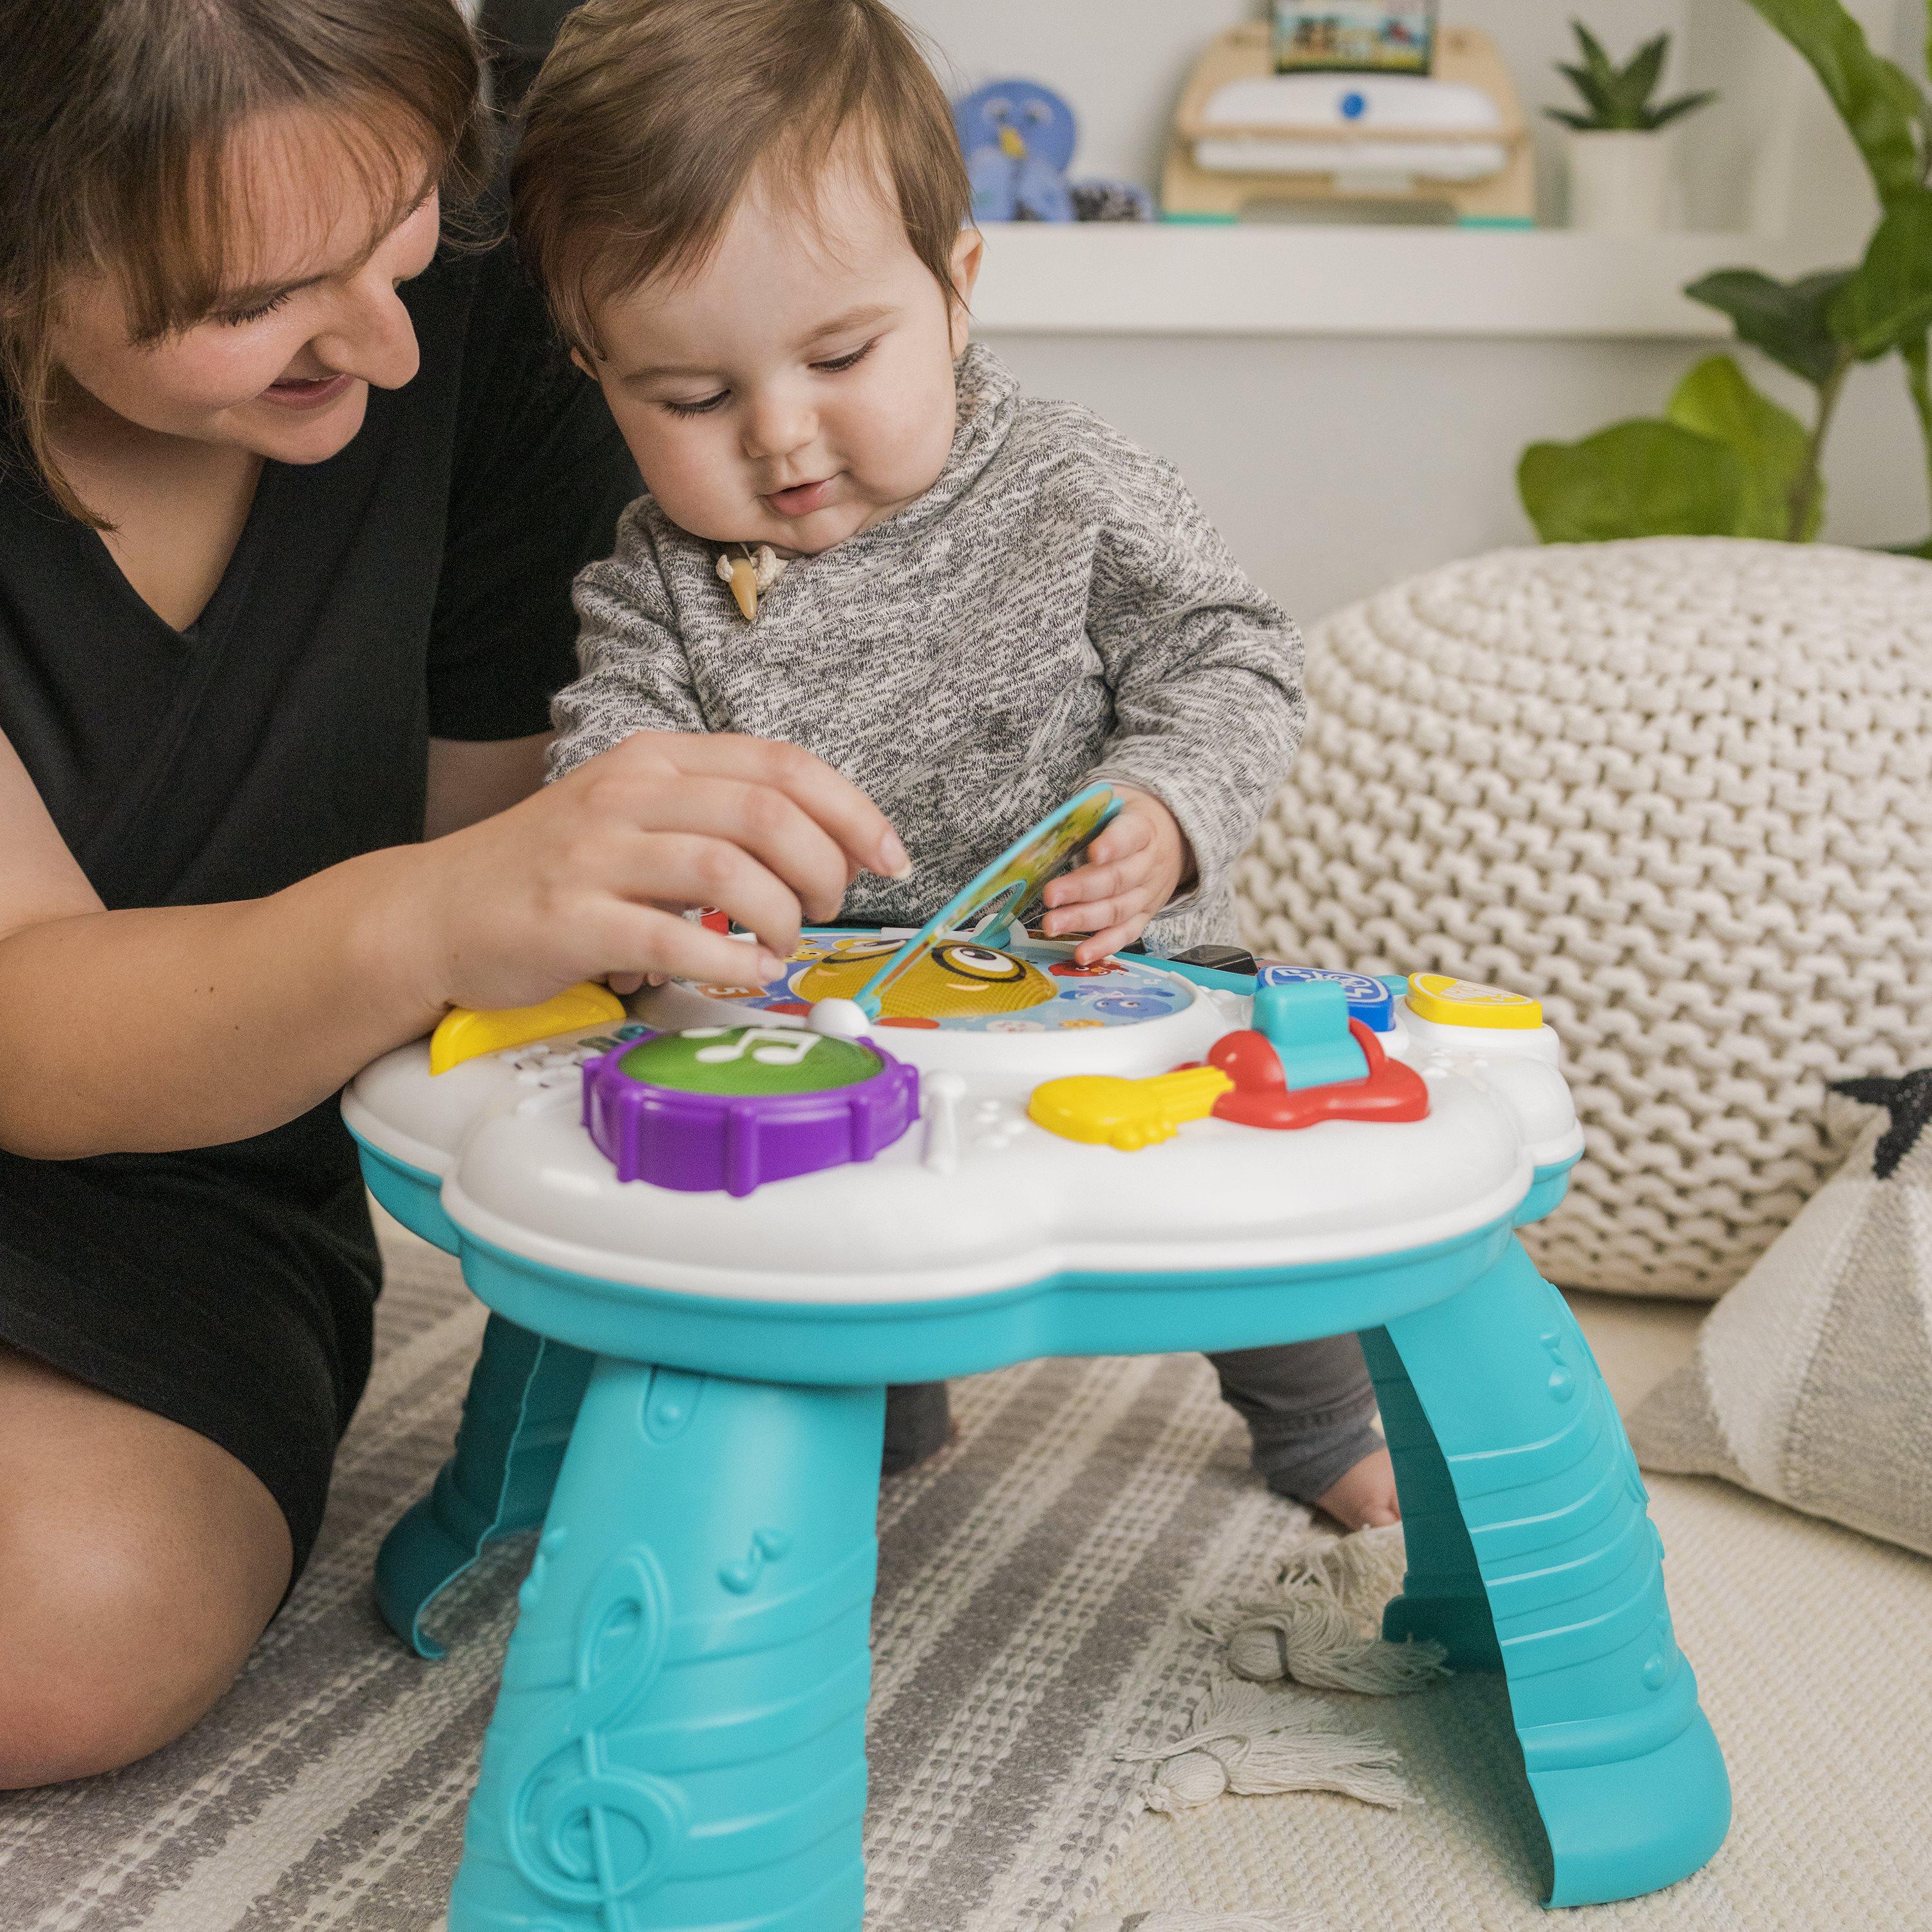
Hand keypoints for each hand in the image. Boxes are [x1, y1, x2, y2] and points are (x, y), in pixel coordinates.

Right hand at [397, 731, 908, 1011]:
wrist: (435, 911)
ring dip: (780, 918)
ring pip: (730, 872)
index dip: (853, 812)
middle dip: (823, 869)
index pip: (783, 766)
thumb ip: (719, 823)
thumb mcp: (636, 816)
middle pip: (768, 815)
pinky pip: (675, 938)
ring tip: (781, 945)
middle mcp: (629, 794)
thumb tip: (824, 853)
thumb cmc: (550, 872)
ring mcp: (597, 855)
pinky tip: (744, 973)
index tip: (889, 857)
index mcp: (656, 760)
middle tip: (826, 909)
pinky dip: (730, 962)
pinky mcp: (572, 918)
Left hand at [1037, 786, 1191, 963]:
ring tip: (1052, 925)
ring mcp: (1148, 895)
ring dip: (1083, 920)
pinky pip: (1125, 934)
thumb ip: (1086, 815)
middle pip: (1118, 879)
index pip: (1130, 835)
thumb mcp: (1115, 804)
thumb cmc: (1129, 820)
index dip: (1113, 844)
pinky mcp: (1144, 917)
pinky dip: (1103, 946)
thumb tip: (1042, 833)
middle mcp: (1149, 865)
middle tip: (1050, 895)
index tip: (1094, 852)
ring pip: (1118, 910)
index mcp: (1143, 829)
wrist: (1177, 839)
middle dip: (1082, 889)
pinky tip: (1080, 955)